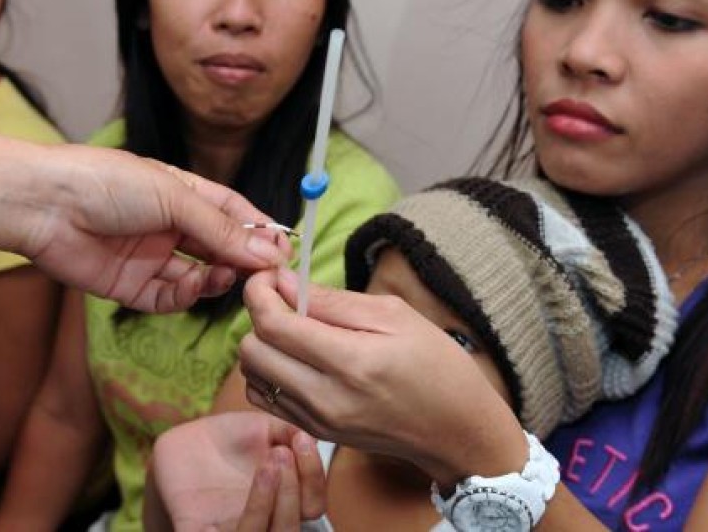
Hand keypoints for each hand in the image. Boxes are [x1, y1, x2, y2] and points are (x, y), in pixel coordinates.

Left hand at [19, 146, 289, 312]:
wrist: (44, 205)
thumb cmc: (107, 182)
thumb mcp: (174, 198)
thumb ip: (220, 229)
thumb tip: (268, 251)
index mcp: (183, 194)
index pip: (233, 214)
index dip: (259, 232)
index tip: (284, 251)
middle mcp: (170, 226)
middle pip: (219, 248)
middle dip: (242, 260)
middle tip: (264, 274)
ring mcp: (151, 256)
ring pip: (198, 276)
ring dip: (217, 278)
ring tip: (225, 276)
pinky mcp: (130, 285)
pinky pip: (168, 298)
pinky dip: (187, 296)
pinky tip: (195, 286)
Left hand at [144, 411, 324, 531]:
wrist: (187, 440)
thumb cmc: (233, 436)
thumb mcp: (266, 427)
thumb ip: (289, 431)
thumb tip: (311, 435)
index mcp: (283, 498)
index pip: (312, 503)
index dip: (313, 476)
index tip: (303, 440)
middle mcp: (262, 518)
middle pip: (291, 527)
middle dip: (294, 488)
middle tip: (281, 453)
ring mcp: (229, 526)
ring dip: (266, 501)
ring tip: (266, 463)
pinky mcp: (196, 528)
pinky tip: (219, 514)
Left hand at [239, 269, 527, 487]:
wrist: (456, 431)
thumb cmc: (436, 366)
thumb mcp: (395, 316)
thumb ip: (333, 301)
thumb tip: (285, 283)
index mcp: (350, 362)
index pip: (273, 325)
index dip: (259, 293)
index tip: (269, 276)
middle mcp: (325, 398)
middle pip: (252, 352)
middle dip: (258, 316)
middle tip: (284, 299)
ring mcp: (317, 421)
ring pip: (252, 376)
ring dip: (262, 345)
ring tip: (293, 328)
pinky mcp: (315, 432)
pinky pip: (266, 398)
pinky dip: (269, 371)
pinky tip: (296, 356)